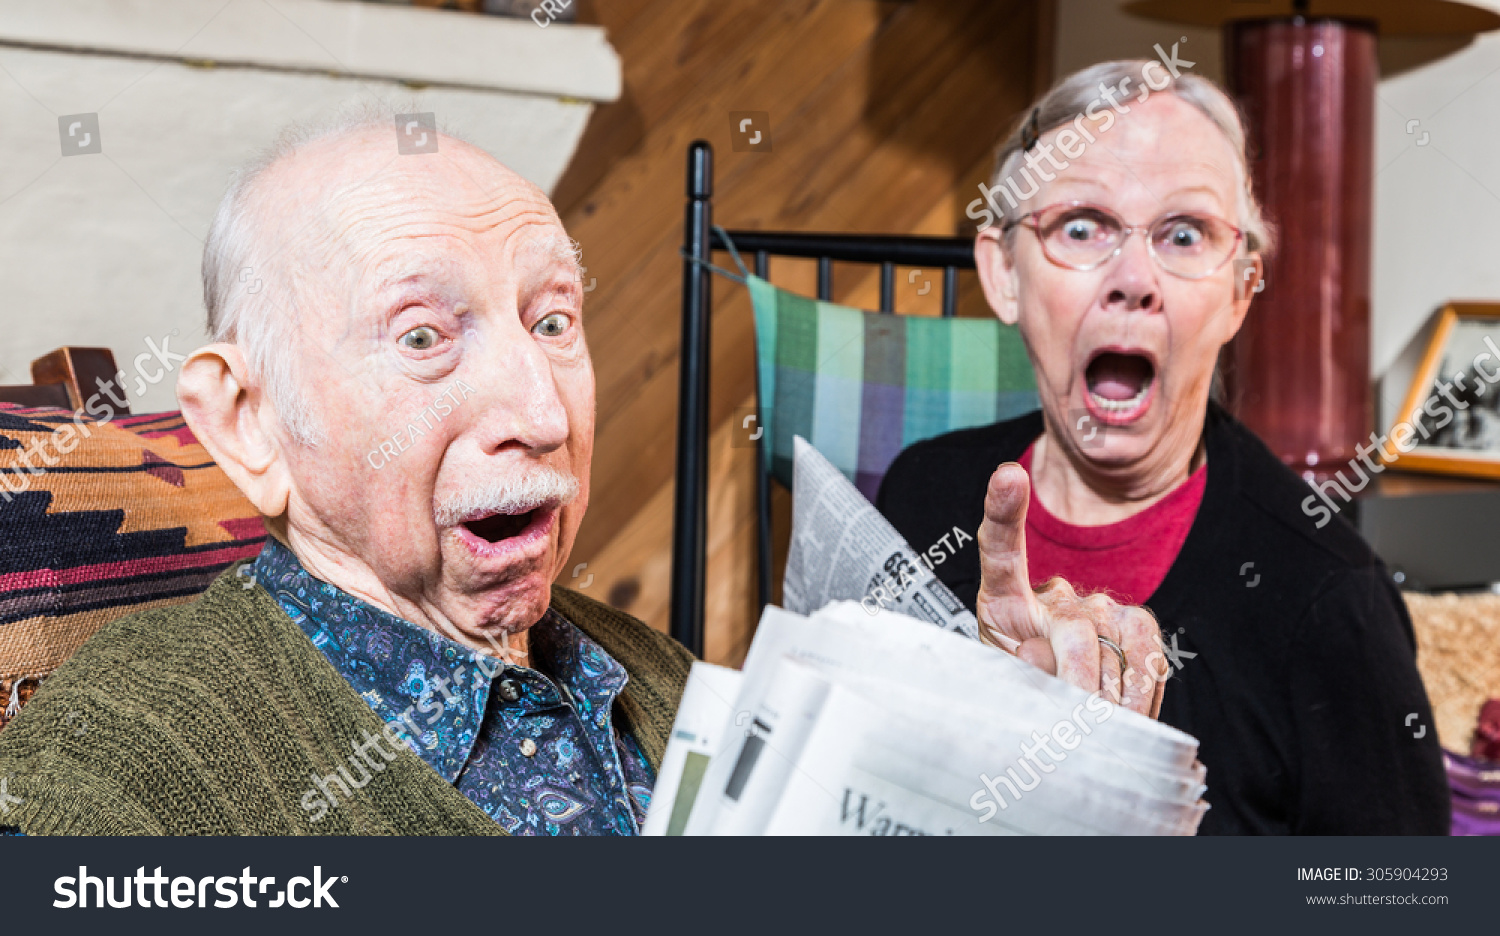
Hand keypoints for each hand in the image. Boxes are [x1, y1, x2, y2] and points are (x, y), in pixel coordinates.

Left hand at [975, 462, 1167, 717]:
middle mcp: (1054, 593)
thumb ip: (1015, 668)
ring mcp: (1099, 606)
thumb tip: (1040, 652)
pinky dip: (1139, 694)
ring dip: (1109, 696)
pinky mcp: (1136, 624)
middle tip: (1075, 719)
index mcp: (1005, 598)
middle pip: (1074, 628)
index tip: (1007, 477)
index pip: (1000, 547)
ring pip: (1115, 645)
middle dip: (1077, 681)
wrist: (1061, 705)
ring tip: (1092, 724)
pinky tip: (1123, 714)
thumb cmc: (1021, 689)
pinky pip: (1147, 654)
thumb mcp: (1001, 681)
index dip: (1003, 510)